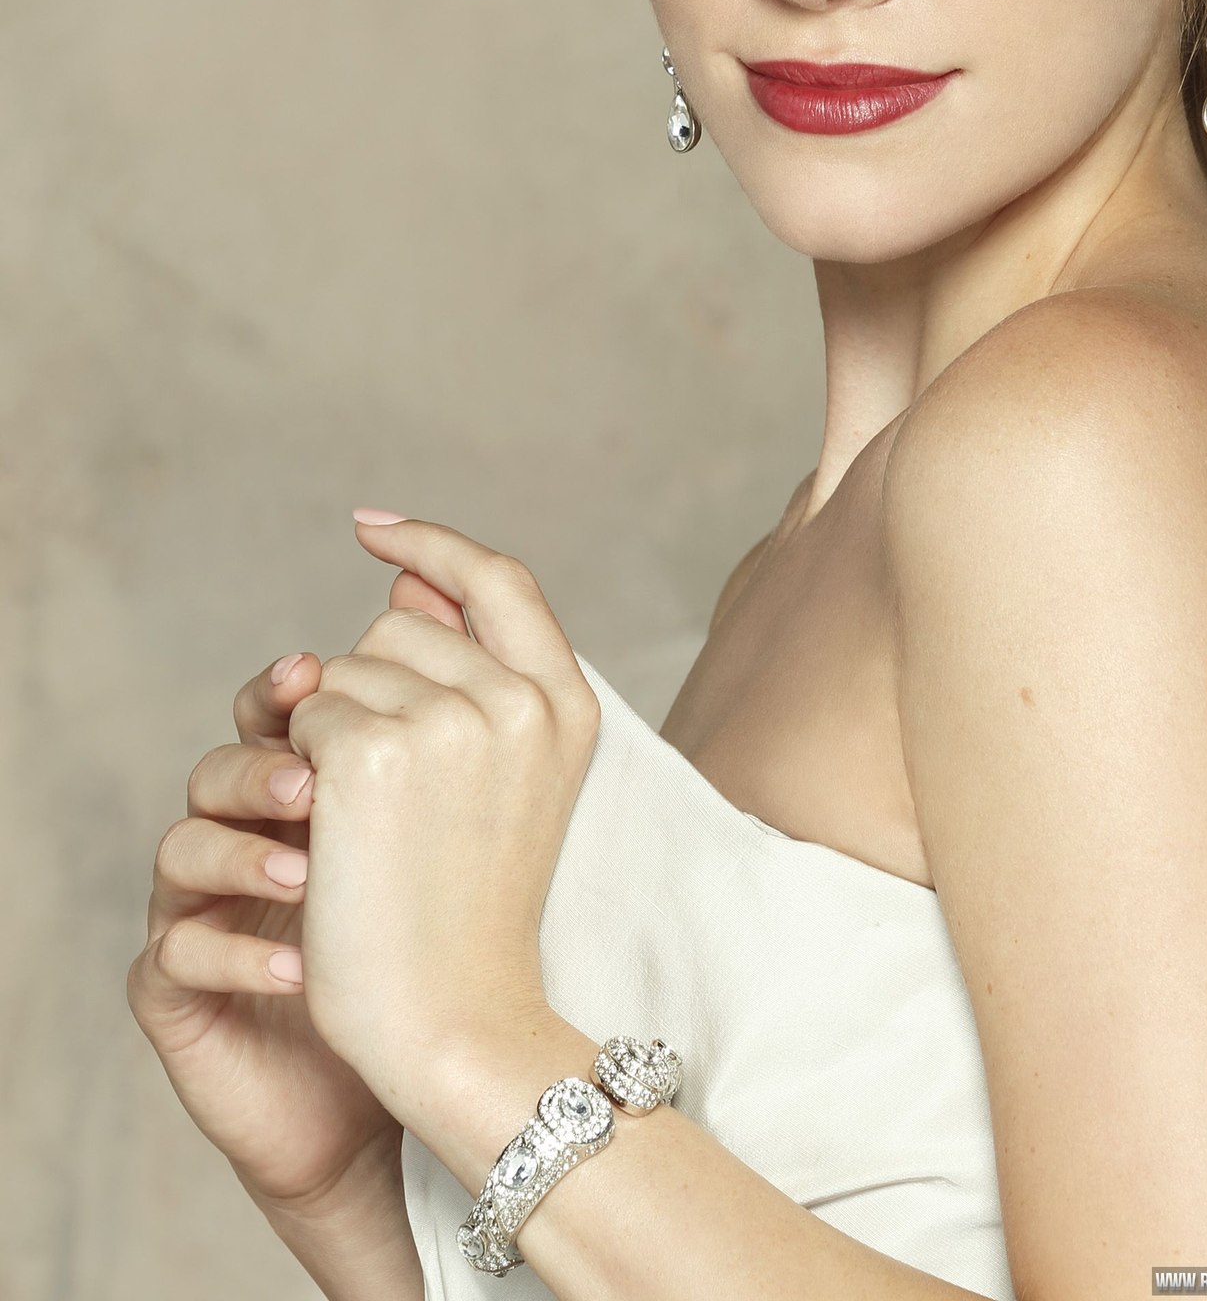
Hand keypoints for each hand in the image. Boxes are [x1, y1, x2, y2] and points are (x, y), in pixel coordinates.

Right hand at [126, 652, 399, 1215]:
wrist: (408, 1072)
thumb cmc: (424, 940)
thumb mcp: (444, 820)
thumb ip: (434, 713)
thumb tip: (430, 587)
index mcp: (301, 785)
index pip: (274, 711)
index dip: (286, 688)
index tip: (313, 674)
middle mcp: (241, 836)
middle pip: (220, 765)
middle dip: (266, 765)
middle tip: (314, 782)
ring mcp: (199, 908)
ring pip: (184, 845)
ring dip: (246, 852)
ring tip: (309, 873)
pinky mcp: (176, 988)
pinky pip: (176, 952)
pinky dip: (235, 953)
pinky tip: (296, 965)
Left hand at [281, 512, 600, 1132]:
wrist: (452, 1019)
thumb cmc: (470, 911)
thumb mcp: (502, 778)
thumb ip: (465, 671)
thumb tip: (404, 582)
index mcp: (565, 703)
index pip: (497, 579)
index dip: (432, 545)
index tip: (372, 529)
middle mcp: (517, 698)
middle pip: (397, 626)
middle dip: (369, 688)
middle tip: (391, 795)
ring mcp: (448, 720)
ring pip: (342, 668)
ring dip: (330, 731)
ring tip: (371, 825)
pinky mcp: (371, 751)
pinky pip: (304, 712)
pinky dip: (298, 766)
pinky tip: (333, 831)